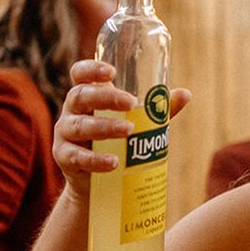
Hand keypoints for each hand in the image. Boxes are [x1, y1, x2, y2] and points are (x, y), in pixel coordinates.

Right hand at [55, 60, 190, 197]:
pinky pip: (77, 157)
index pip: (81, 74)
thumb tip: (185, 94)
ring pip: (79, 126)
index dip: (91, 69)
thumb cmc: (117, 141)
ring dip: (105, 127)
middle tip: (130, 103)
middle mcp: (72, 110)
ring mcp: (65, 134)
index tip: (111, 71)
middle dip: (106, 97)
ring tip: (129, 131)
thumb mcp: (136, 123)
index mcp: (88, 95)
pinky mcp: (64, 158)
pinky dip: (96, 159)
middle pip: (81, 96)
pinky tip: (114, 162)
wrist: (98, 181)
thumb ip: (155, 110)